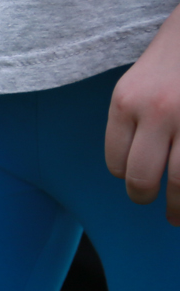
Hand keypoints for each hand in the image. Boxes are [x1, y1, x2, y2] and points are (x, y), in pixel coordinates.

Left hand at [105, 8, 179, 224]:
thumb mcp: (143, 74)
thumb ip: (137, 114)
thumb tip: (137, 161)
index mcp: (127, 101)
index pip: (117, 162)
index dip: (129, 176)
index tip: (140, 180)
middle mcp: (157, 112)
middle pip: (143, 179)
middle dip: (150, 199)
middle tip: (161, 210)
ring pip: (179, 183)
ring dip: (179, 207)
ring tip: (179, 215)